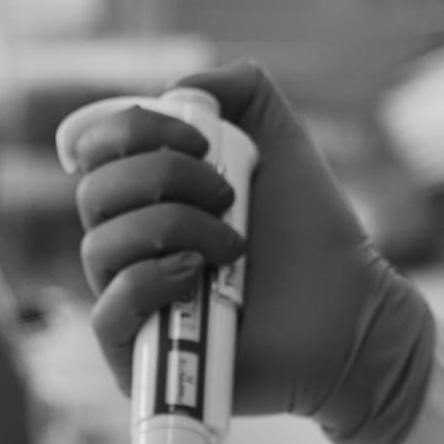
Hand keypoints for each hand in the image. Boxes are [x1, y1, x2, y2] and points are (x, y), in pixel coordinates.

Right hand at [60, 62, 438, 443]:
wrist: (350, 309)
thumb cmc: (312, 233)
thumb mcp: (281, 139)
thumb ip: (241, 88)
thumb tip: (179, 86)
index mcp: (145, 194)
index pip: (94, 148)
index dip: (133, 130)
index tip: (201, 140)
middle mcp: (128, 244)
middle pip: (94, 191)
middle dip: (164, 177)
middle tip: (229, 194)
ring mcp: (129, 301)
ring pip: (99, 247)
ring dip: (174, 229)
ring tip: (235, 245)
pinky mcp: (139, 357)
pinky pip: (107, 313)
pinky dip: (151, 282)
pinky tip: (199, 276)